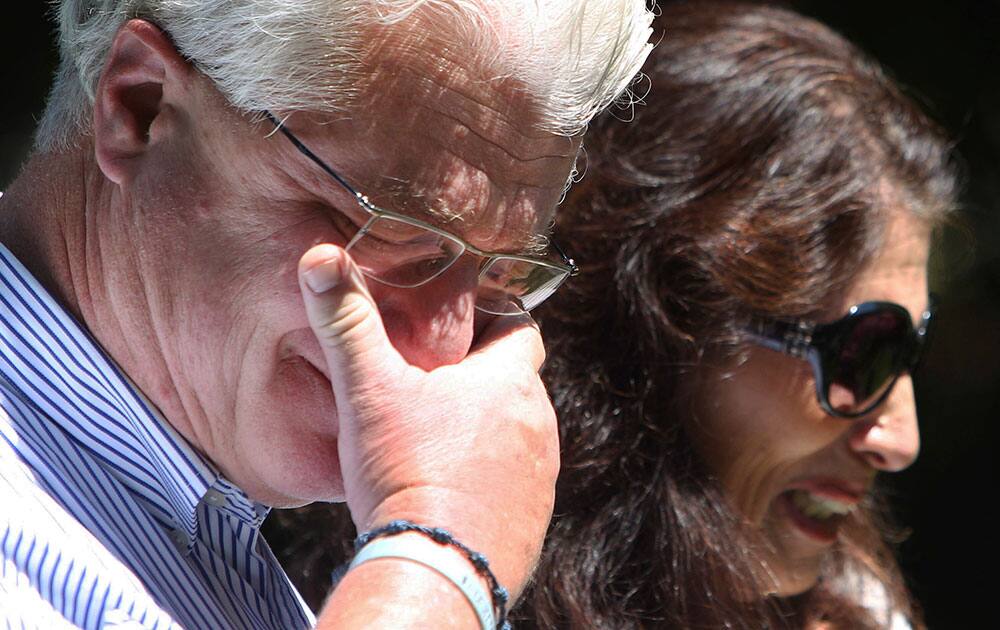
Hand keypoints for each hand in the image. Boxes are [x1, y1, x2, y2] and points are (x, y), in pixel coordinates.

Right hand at [298, 243, 559, 600]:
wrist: (436, 569)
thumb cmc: (407, 474)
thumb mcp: (368, 390)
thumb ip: (347, 323)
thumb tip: (321, 260)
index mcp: (510, 379)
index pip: (519, 324)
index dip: (489, 316)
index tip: (454, 322)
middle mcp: (540, 422)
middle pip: (515, 379)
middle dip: (479, 374)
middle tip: (431, 380)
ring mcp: (542, 474)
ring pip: (516, 431)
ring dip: (485, 427)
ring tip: (435, 436)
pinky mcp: (534, 518)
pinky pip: (515, 480)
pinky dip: (488, 474)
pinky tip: (447, 484)